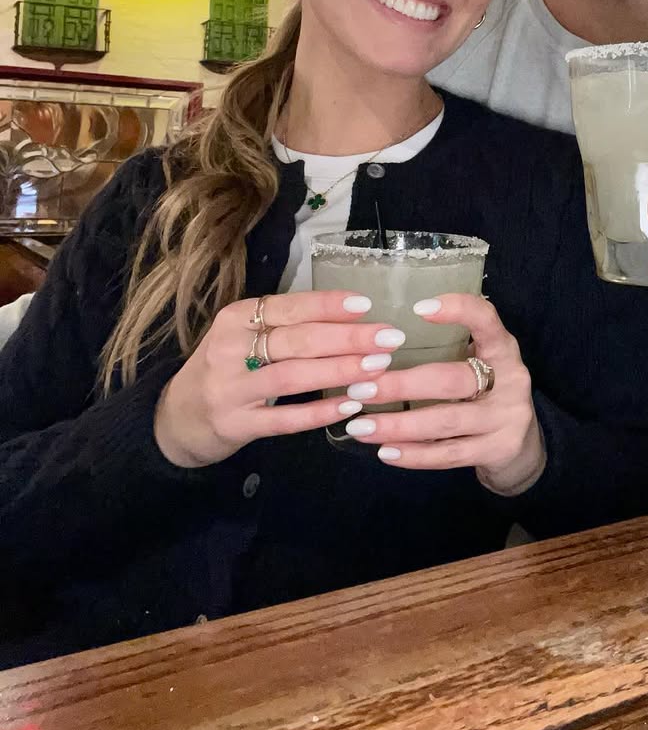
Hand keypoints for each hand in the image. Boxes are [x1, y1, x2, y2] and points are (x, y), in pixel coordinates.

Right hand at [154, 291, 399, 467]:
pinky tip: (349, 406)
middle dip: (348, 338)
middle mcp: (229, 349)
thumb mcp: (244, 337)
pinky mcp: (235, 425)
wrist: (176, 418)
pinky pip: (284, 419)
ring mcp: (230, 389)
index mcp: (236, 318)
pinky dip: (319, 412)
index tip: (367, 305)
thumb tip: (350, 316)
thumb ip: (286, 326)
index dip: (329, 305)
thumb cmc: (225, 369)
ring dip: (339, 371)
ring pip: (293, 376)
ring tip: (378, 369)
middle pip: (298, 339)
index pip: (290, 307)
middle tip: (388, 339)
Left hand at [340, 292, 545, 496]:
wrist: (524, 445)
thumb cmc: (486, 393)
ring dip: (399, 425)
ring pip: (446, 421)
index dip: (458, 310)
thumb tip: (379, 342)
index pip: (487, 320)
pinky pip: (450, 453)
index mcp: (503, 349)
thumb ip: (448, 349)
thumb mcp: (479, 362)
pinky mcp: (499, 450)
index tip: (418, 308)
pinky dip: (415, 454)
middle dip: (402, 386)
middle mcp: (511, 380)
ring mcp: (507, 418)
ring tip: (361, 427)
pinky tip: (386, 452)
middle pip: (452, 380)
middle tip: (361, 389)